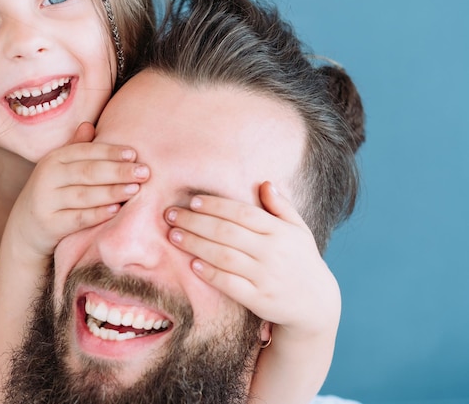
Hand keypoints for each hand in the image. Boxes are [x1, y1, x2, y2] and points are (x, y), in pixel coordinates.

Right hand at [6, 122, 150, 262]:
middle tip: (144, 172)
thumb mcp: (60, 169)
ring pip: (84, 195)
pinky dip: (98, 214)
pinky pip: (78, 218)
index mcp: (54, 159)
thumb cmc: (53, 193)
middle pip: (87, 171)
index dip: (110, 152)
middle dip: (118, 171)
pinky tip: (116, 210)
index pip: (85, 151)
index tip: (134, 154)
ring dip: (112, 191)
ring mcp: (47, 201)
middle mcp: (48, 177)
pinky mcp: (49, 224)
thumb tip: (89, 124)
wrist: (25, 228)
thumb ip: (76, 148)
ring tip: (135, 189)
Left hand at [164, 181, 339, 336]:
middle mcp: (273, 252)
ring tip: (174, 235)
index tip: (192, 201)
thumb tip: (265, 183)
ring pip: (224, 256)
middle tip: (171, 215)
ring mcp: (266, 277)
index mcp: (280, 232)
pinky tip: (192, 264)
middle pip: (227, 232)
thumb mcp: (299, 231)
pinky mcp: (259, 299)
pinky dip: (210, 273)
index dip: (216, 205)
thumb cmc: (302, 261)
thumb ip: (281, 207)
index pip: (243, 213)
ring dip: (196, 244)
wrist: (316, 305)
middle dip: (196, 222)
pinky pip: (230, 284)